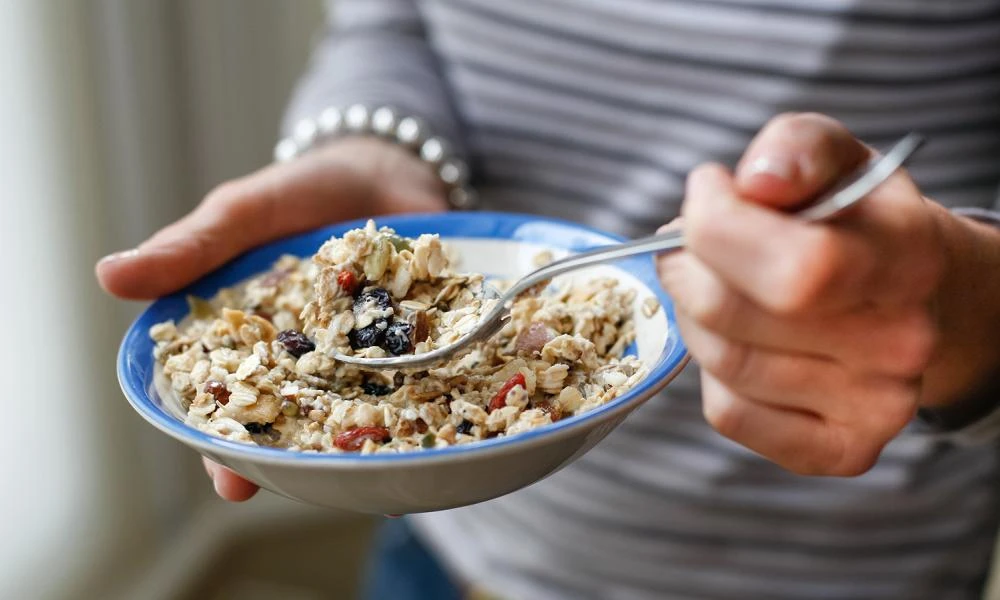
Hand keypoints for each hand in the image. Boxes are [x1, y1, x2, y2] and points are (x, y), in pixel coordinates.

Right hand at [97, 137, 446, 498]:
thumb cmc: (301, 192)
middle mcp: (313, 358)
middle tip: (305, 488)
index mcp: (259, 340)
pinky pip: (423, 377)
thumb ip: (191, 249)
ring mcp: (370, 353)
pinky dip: (428, 400)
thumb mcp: (243, 214)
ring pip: (361, 411)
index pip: (234, 403)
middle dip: (298, 457)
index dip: (227, 443)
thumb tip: (108, 275)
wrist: (386, 165)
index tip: (229, 479)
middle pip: (300, 421)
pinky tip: (431, 431)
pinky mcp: (420, 339)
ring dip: (364, 441)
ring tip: (371, 476)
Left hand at [658, 113, 999, 475]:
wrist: (912, 295)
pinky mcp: (840, 451)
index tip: (705, 192)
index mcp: (906, 259)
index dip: (717, 226)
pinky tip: (736, 338)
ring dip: (692, 315)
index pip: (795, 267)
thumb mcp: (835, 158)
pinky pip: (728, 412)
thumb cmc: (855, 222)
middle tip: (687, 245)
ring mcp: (875, 408)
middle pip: (731, 313)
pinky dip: (710, 373)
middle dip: (686, 266)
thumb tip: (756, 182)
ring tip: (714, 285)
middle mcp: (900, 343)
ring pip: (722, 362)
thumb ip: (796, 148)